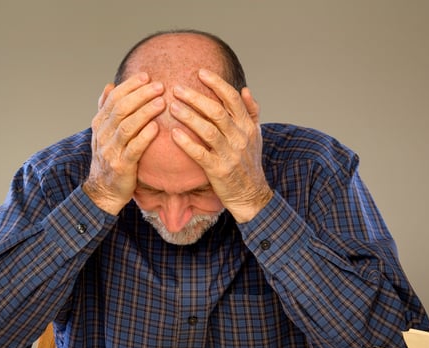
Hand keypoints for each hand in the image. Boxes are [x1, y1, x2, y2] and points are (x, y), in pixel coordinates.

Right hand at [83, 72, 165, 214]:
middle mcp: (103, 135)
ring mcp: (111, 151)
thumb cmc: (109, 158)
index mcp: (99, 124)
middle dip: (140, 95)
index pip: (114, 98)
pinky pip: (133, 148)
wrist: (103, 190)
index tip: (146, 76)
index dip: (130, 86)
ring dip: (145, 112)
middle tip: (159, 86)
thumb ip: (106, 110)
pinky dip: (145, 136)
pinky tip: (156, 127)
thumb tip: (109, 85)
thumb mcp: (103, 133)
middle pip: (121, 109)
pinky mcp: (121, 166)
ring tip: (162, 102)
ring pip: (127, 126)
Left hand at [169, 69, 273, 222]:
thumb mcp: (256, 136)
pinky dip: (186, 143)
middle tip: (177, 89)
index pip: (232, 98)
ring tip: (172, 107)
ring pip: (208, 130)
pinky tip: (173, 134)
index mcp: (247, 126)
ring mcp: (229, 154)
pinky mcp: (218, 170)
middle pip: (217, 111)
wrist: (251, 194)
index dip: (216, 83)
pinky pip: (200, 154)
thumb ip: (251, 112)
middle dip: (195, 98)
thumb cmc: (249, 163)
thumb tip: (245, 89)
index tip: (200, 72)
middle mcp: (240, 137)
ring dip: (188, 117)